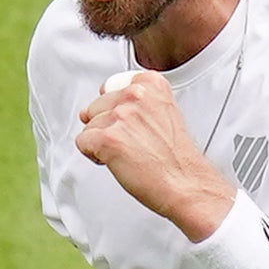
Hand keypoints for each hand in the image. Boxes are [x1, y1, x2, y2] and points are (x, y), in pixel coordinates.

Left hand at [76, 72, 235, 240]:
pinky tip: (117, 161)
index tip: (132, 125)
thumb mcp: (163, 114)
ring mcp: (121, 115)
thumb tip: (91, 110)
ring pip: (89, 126)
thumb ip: (135, 104)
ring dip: (102, 143)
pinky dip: (94, 156)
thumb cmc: (176, 158)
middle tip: (133, 143)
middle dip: (108, 127)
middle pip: (97, 106)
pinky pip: (82, 143)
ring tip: (128, 153)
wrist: (185, 184)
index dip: (117, 110)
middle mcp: (135, 95)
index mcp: (151, 84)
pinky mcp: (107, 138)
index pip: (112, 87)